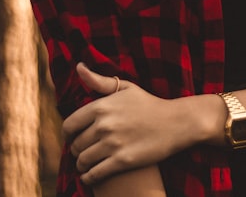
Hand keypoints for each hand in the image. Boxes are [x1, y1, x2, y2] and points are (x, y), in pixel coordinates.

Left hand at [63, 64, 192, 184]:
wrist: (176, 122)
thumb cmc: (149, 104)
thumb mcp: (126, 88)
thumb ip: (99, 81)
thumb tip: (79, 67)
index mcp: (101, 106)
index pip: (69, 125)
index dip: (68, 134)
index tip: (73, 138)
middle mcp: (104, 125)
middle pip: (75, 144)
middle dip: (77, 149)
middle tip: (83, 151)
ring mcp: (113, 144)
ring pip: (83, 160)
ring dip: (81, 164)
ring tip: (86, 164)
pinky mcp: (122, 161)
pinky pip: (94, 174)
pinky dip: (89, 177)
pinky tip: (90, 176)